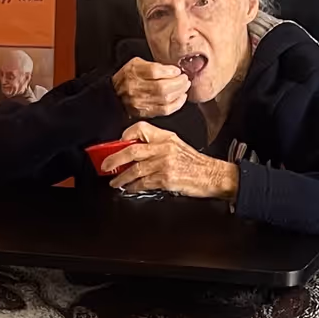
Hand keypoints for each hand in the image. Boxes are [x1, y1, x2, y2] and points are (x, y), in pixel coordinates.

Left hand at [100, 123, 236, 200]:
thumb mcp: (177, 146)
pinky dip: (133, 187)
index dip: (125, 136)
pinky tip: (129, 188)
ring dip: (121, 177)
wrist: (213, 175)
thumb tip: (133, 151)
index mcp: (166, 137)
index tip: (116, 144)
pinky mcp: (166, 179)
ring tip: (115, 181)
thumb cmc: (195, 163)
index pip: (140, 129)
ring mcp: (164, 164)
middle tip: (106, 165)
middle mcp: (164, 148)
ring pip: (134, 169)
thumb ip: (157, 145)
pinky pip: (143, 183)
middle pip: (131, 150)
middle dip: (114, 159)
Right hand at [112, 57, 189, 120]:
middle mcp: (136, 88)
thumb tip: (172, 70)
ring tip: (185, 86)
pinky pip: (165, 110)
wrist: (113, 95)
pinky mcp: (145, 112)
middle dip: (178, 83)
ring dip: (179, 92)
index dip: (169, 71)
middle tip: (185, 79)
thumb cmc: (127, 78)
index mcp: (134, 72)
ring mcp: (140, 102)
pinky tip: (181, 98)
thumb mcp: (136, 63)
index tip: (177, 71)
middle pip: (162, 87)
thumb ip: (153, 65)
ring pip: (165, 99)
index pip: (154, 72)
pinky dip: (177, 104)